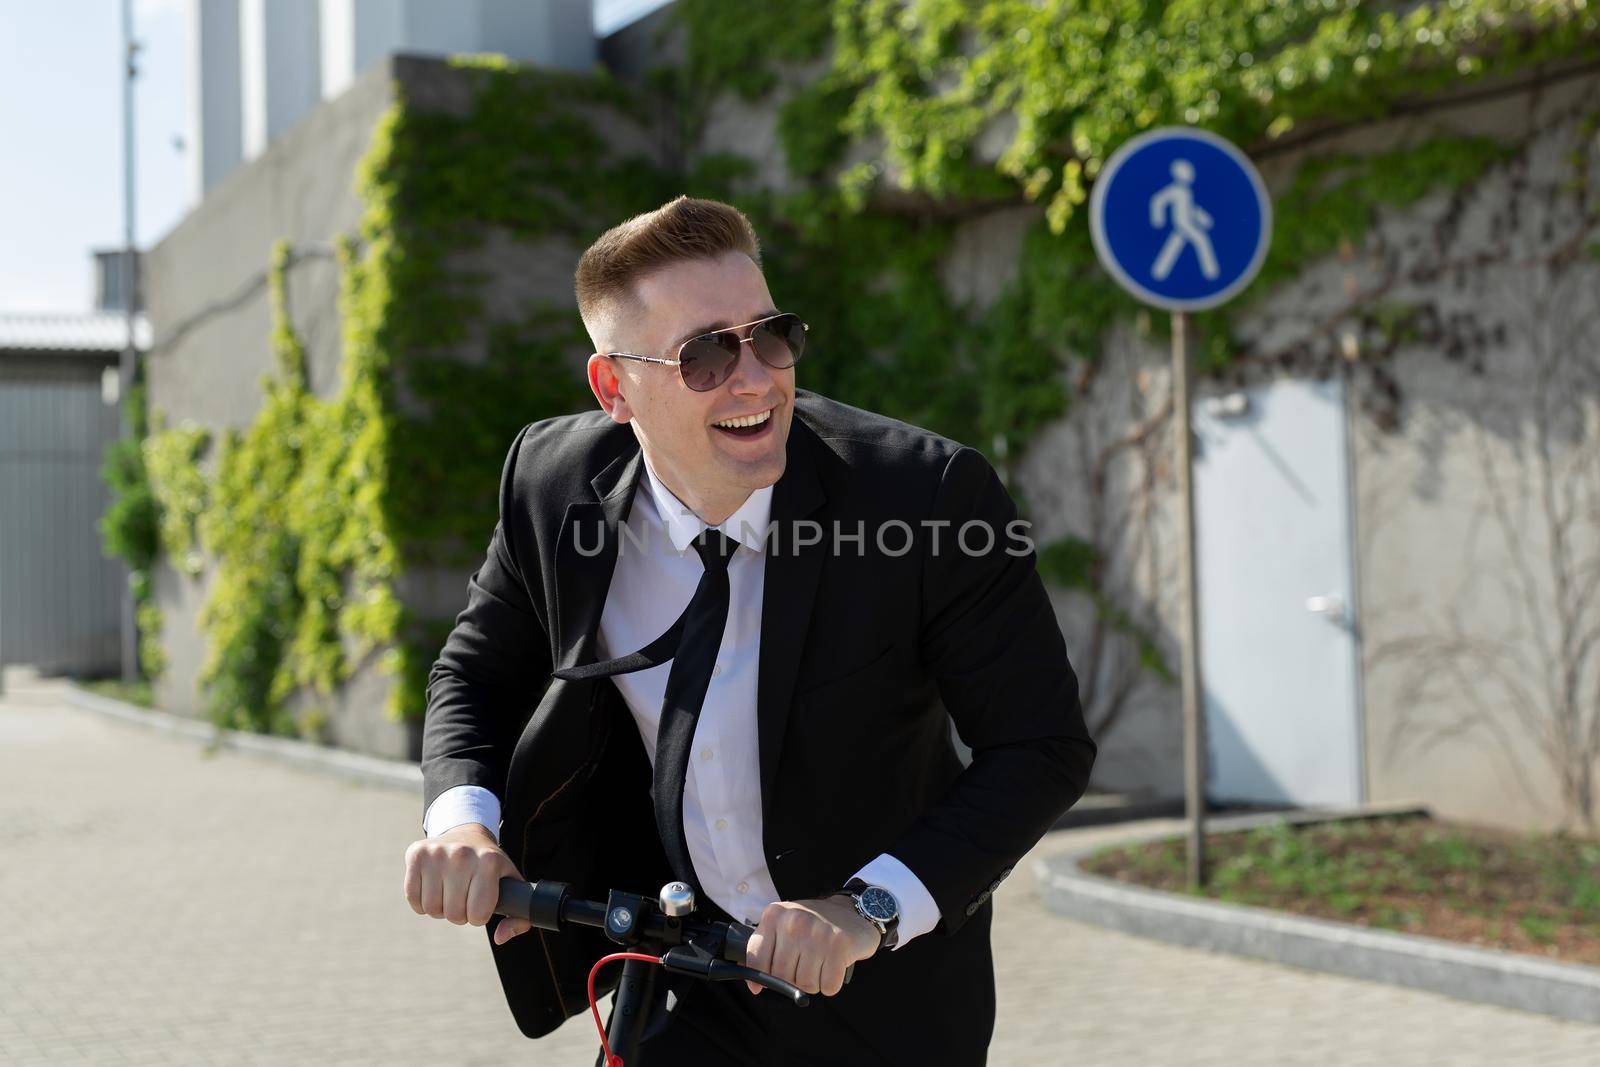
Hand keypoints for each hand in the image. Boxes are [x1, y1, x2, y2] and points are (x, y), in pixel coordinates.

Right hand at [401, 824, 530, 945]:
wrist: (467, 834)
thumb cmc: (491, 867)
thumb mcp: (511, 885)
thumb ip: (519, 917)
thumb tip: (500, 937)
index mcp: (489, 861)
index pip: (478, 914)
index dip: (479, 916)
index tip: (481, 903)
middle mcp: (462, 854)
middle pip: (453, 914)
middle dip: (459, 914)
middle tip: (464, 898)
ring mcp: (437, 852)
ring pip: (432, 909)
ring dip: (440, 908)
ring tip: (449, 892)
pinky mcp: (416, 853)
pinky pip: (413, 898)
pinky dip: (421, 902)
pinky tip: (433, 887)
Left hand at [742, 894, 880, 996]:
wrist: (854, 911)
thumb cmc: (816, 924)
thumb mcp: (786, 924)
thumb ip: (769, 947)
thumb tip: (755, 984)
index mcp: (775, 915)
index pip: (756, 957)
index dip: (758, 978)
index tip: (758, 987)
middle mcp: (794, 921)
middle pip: (781, 976)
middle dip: (793, 980)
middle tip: (805, 966)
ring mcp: (817, 933)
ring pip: (805, 984)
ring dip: (814, 982)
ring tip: (821, 964)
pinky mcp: (839, 946)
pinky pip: (828, 986)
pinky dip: (831, 984)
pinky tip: (834, 967)